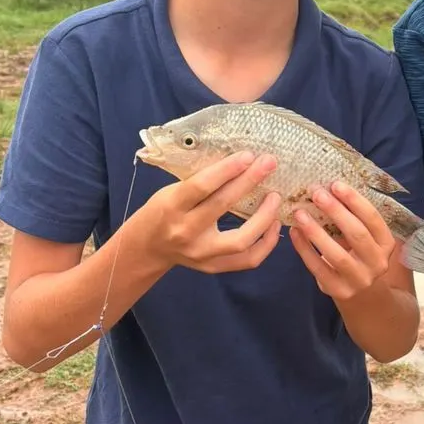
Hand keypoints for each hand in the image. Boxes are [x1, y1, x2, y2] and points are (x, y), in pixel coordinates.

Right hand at [141, 151, 282, 273]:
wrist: (148, 248)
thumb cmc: (163, 211)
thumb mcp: (172, 191)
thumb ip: (202, 182)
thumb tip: (240, 162)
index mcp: (172, 207)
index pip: (202, 186)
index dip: (227, 170)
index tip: (248, 155)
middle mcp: (185, 232)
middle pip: (223, 205)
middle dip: (249, 181)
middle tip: (269, 163)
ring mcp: (200, 254)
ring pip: (240, 240)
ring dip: (264, 217)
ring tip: (275, 198)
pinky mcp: (212, 268)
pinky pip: (247, 260)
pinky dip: (266, 244)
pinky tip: (274, 224)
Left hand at [289, 181, 396, 302]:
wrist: (363, 295)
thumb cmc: (360, 255)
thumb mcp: (366, 238)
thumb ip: (354, 218)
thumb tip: (327, 189)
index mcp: (386, 243)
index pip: (373, 218)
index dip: (355, 200)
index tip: (336, 184)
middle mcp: (378, 263)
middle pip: (357, 234)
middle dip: (336, 211)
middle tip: (316, 194)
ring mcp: (359, 280)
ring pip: (337, 254)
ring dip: (316, 232)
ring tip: (300, 213)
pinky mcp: (339, 291)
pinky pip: (319, 268)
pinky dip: (305, 249)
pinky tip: (295, 232)